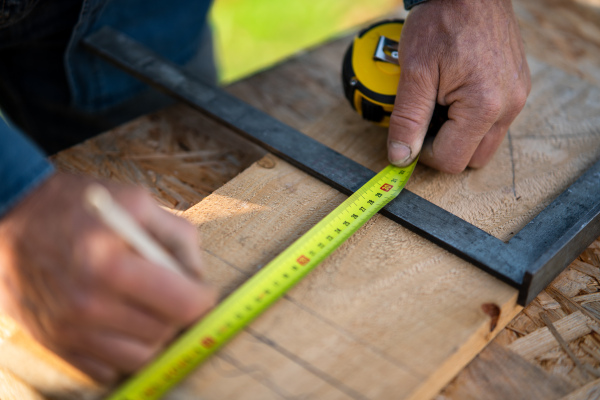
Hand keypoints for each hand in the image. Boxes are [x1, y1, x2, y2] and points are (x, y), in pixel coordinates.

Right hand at [0, 173, 216, 382]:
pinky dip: (124, 350)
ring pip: (141, 356)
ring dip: (154, 334)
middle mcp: (88, 305)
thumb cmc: (78, 206)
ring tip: (146, 306)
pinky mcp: (57, 344)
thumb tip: (198, 276)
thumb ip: (179, 236)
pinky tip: (120, 320)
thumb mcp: (137, 201)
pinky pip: (109, 368)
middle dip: (178, 313)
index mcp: (110, 265)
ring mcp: (69, 330)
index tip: (201, 291)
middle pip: (165, 332)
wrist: (13, 219)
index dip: (202, 298)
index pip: (183, 305)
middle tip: (172, 293)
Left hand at [388, 0, 530, 172]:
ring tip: (439, 104)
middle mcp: (509, 106)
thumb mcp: (415, 73)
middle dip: (443, 147)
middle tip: (424, 118)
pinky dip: (470, 119)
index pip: (451, 159)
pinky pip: (493, 122)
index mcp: (485, 106)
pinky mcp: (517, 87)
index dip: (423, 153)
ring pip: (484, 143)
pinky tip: (454, 95)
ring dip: (458, 135)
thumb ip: (408, 120)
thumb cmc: (441, 23)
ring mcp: (517, 97)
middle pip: (472, 159)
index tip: (410, 132)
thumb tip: (401, 157)